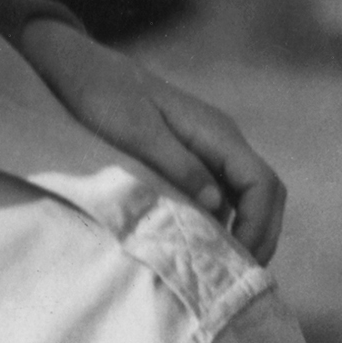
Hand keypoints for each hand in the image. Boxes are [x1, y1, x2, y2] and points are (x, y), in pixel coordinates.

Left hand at [14, 23, 287, 262]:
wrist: (76, 66)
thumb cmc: (99, 95)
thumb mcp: (134, 131)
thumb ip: (177, 165)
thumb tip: (218, 206)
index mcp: (215, 131)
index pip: (262, 183)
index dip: (260, 225)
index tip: (240, 261)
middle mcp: (220, 138)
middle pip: (265, 192)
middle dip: (261, 234)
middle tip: (240, 277)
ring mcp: (207, 147)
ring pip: (246, 195)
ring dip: (245, 231)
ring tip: (225, 271)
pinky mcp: (188, 156)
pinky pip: (221, 193)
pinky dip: (223, 222)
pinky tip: (203, 247)